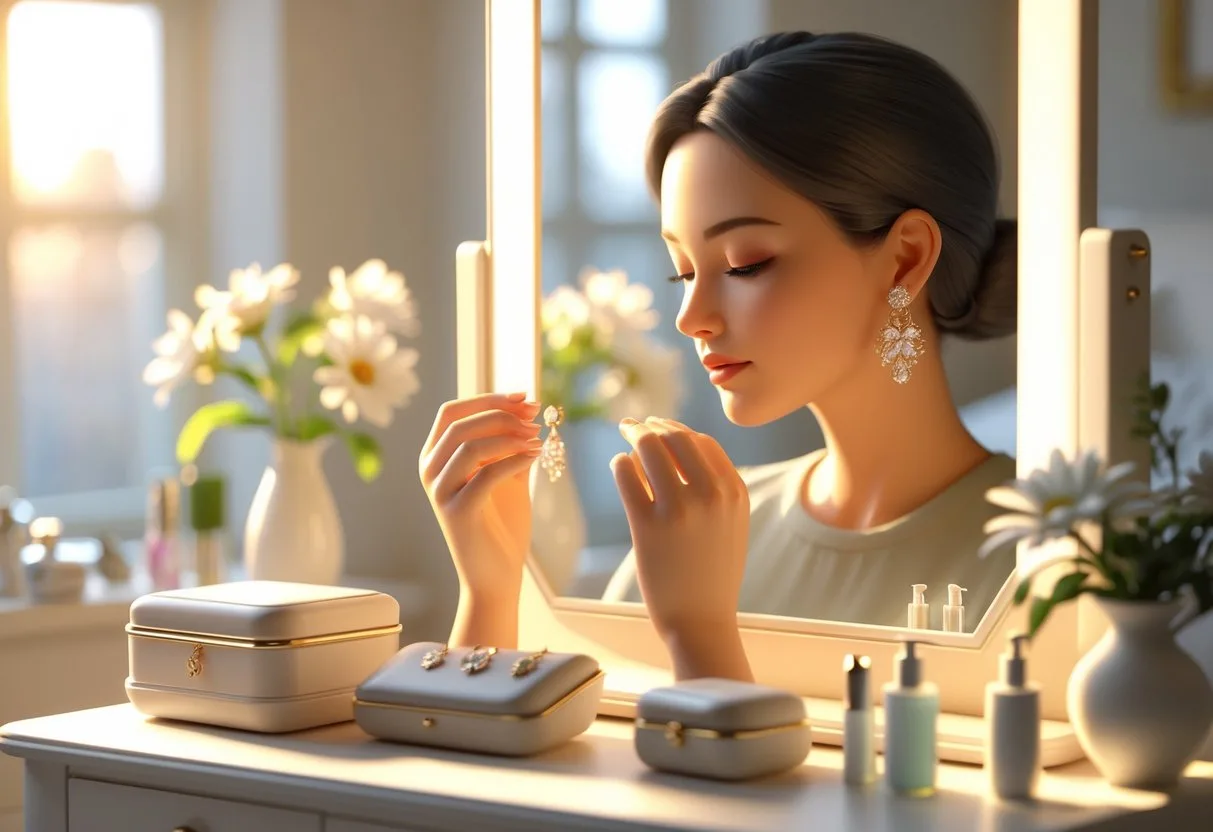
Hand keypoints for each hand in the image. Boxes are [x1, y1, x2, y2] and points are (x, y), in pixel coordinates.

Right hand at [419, 392, 542, 599]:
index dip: (488, 399)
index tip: (525, 397)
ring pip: (470, 445)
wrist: (497, 574)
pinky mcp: (457, 512)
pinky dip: (514, 459)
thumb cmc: (501, 524)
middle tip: (535, 417)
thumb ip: (509, 442)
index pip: (452, 412)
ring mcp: (440, 492)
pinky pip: (485, 474)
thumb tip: (526, 407)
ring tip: (538, 439)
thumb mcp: (507, 474)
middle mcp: (429, 471)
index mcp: (435, 457)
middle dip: (501, 414)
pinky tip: (536, 456)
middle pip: (460, 423)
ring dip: (509, 436)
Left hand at [612, 416, 751, 678]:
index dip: (676, 430)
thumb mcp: (731, 525)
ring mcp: (679, 509)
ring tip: (625, 446)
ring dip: (633, 440)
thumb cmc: (712, 574)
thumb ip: (716, 487)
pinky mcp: (647, 525)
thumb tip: (679, 445)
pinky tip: (620, 469)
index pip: (702, 441)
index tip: (658, 428)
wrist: (702, 622)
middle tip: (632, 426)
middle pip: (674, 436)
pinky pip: (626, 473)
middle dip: (650, 426)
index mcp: (734, 492)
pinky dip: (620, 464)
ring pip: (648, 447)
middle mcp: (711, 495)